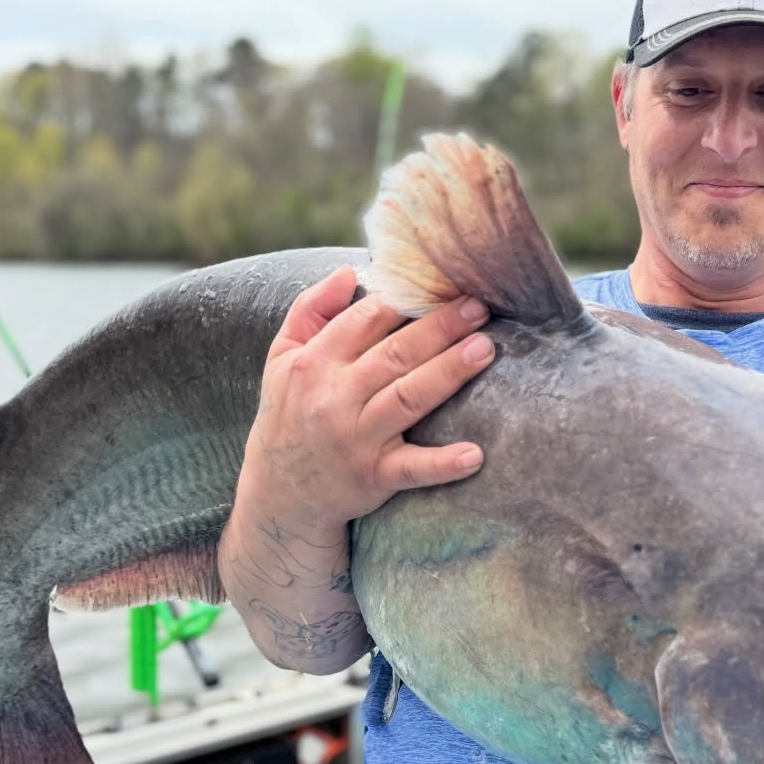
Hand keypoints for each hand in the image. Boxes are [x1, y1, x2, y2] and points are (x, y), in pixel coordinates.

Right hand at [237, 265, 493, 534]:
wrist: (278, 494)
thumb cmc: (289, 416)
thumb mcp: (282, 359)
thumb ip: (310, 309)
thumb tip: (349, 270)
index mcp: (314, 363)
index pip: (365, 320)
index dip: (405, 299)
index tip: (443, 284)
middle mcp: (333, 398)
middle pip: (394, 354)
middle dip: (439, 328)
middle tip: (479, 307)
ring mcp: (355, 439)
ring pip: (408, 398)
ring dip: (448, 373)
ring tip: (485, 349)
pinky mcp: (373, 478)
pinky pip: (411, 469)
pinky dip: (442, 464)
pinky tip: (474, 455)